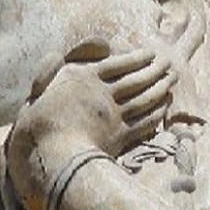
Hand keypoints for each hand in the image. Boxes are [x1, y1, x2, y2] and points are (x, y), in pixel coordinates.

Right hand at [5, 41, 175, 209]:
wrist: (51, 156)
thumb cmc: (36, 126)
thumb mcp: (37, 91)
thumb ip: (50, 68)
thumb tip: (60, 52)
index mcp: (83, 78)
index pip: (117, 63)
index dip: (136, 57)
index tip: (150, 53)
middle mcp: (102, 94)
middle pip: (136, 79)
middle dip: (155, 70)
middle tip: (169, 63)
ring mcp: (113, 115)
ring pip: (143, 98)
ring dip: (160, 88)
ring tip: (172, 79)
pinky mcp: (119, 136)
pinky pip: (144, 121)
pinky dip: (156, 112)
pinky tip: (164, 107)